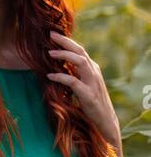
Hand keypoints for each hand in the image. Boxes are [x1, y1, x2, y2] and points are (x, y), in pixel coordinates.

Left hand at [46, 30, 122, 156]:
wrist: (105, 122)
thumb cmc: (91, 102)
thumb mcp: (84, 83)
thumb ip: (75, 73)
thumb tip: (58, 63)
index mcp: (92, 68)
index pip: (80, 49)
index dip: (67, 41)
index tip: (53, 34)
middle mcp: (94, 72)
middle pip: (80, 51)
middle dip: (65, 42)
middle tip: (51, 35)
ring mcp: (92, 83)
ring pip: (80, 62)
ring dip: (64, 56)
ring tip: (50, 53)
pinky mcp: (88, 95)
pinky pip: (73, 82)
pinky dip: (61, 77)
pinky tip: (50, 76)